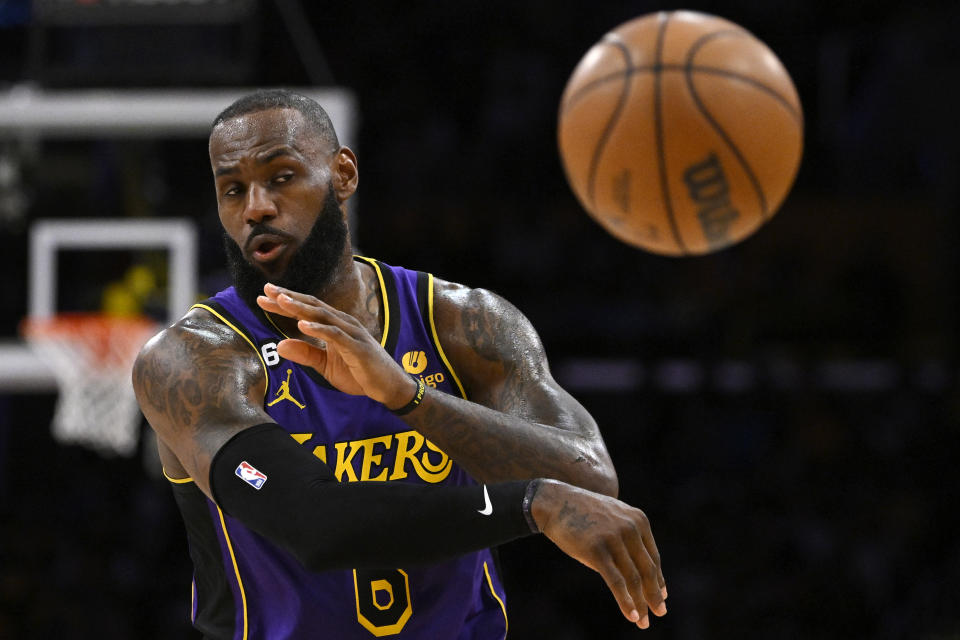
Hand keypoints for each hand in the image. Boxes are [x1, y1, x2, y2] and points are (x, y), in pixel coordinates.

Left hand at [256, 283, 416, 407]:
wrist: (388, 387)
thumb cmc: (359, 374)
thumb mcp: (325, 366)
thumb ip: (305, 354)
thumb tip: (279, 346)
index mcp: (334, 326)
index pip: (307, 310)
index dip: (286, 303)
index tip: (263, 297)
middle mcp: (343, 324)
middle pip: (312, 306)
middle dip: (289, 298)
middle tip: (266, 290)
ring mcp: (351, 334)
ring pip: (323, 316)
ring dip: (301, 308)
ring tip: (281, 301)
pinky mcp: (358, 347)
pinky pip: (336, 335)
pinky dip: (319, 330)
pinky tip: (302, 326)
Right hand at [533, 480, 666, 629]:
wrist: (555, 502)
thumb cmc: (583, 514)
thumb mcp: (613, 519)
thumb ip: (628, 538)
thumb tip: (636, 570)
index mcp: (638, 520)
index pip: (653, 557)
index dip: (659, 579)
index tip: (661, 595)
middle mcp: (630, 528)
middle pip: (647, 570)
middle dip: (655, 595)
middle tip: (660, 613)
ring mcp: (614, 538)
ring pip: (633, 578)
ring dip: (641, 603)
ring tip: (644, 622)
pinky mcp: (596, 550)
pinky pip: (616, 581)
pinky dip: (626, 601)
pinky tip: (632, 615)